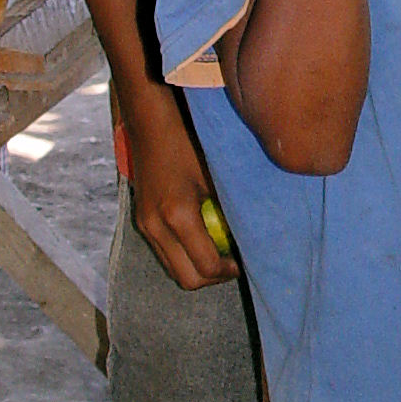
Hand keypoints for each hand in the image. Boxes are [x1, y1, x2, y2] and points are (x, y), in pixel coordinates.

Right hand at [123, 91, 232, 289]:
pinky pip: (165, 252)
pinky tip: (202, 237)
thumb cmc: (189, 141)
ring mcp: (145, 225)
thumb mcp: (216, 174)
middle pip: (186, 279)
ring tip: (220, 252)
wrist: (150, 123)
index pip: (206, 266)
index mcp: (177, 215)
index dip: (229, 272)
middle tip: (234, 264)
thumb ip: (232, 208)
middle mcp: (156, 226)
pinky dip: (184, 255)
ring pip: (173, 269)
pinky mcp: (141, 221)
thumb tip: (259, 234)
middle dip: (213, 278)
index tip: (246, 262)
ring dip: (197, 268)